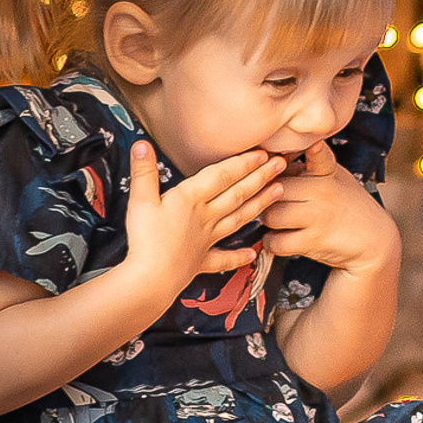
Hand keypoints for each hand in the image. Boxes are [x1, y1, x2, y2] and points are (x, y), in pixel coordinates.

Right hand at [119, 140, 284, 308]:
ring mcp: (206, 240)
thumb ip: (144, 171)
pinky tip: (253, 254)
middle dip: (260, 177)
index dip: (243, 163)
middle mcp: (205, 217)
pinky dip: (238, 257)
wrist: (151, 279)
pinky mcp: (201, 262)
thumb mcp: (140, 200)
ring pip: (238, 219)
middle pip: (237, 194)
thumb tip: (141, 144)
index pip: (222, 176)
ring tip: (279, 193)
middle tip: (282, 164)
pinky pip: (223, 259)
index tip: (263, 153)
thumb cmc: (146, 239)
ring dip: (260, 205)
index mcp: (191, 199)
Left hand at [255, 143, 395, 275]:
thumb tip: (273, 155)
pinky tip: (282, 238)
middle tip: (270, 201)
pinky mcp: (314, 242)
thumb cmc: (347, 205)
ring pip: (271, 215)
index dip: (307, 148)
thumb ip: (310, 164)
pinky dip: (273, 242)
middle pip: (274, 188)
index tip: (304, 147)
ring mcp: (318, 217)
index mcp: (327, 172)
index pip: (316, 153)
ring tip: (277, 220)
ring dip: (268, 221)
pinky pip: (276, 241)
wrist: (374, 240)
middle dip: (267, 196)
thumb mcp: (336, 176)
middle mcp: (322, 191)